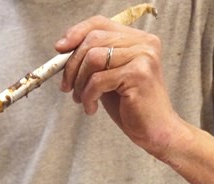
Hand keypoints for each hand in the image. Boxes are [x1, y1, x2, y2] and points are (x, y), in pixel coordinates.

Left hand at [55, 16, 182, 158]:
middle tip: (67, 87)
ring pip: (93, 58)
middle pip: (92, 40)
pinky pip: (98, 80)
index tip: (59, 49)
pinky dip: (88, 96)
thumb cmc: (129, 104)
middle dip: (71, 66)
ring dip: (79, 83)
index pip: (100, 23)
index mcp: (137, 39)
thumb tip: (62, 47)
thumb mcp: (107, 75)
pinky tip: (91, 108)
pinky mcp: (139, 74)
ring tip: (81, 99)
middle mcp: (144, 43)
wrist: (154, 129)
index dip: (76, 33)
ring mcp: (143, 56)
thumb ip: (91, 60)